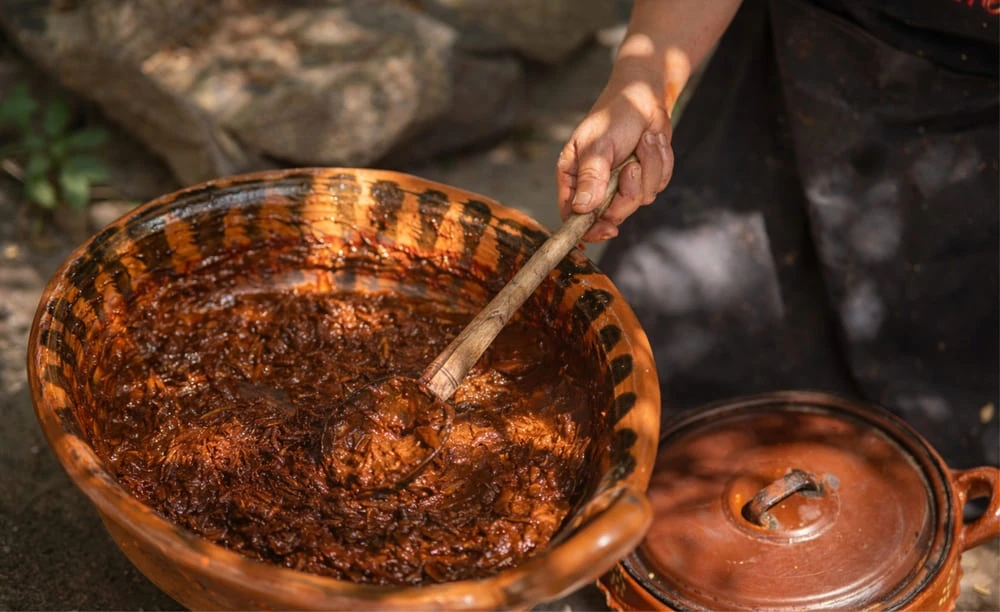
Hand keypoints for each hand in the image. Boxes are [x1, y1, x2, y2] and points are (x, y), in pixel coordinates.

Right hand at [556, 67, 673, 241]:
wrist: (646, 96)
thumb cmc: (615, 114)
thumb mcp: (599, 144)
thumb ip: (591, 176)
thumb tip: (582, 208)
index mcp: (573, 177)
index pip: (573, 216)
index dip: (589, 229)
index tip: (608, 229)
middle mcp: (594, 185)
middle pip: (612, 215)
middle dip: (629, 191)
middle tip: (631, 166)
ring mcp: (620, 184)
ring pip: (639, 200)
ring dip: (648, 170)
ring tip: (642, 143)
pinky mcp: (644, 179)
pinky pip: (658, 185)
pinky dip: (660, 164)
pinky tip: (651, 144)